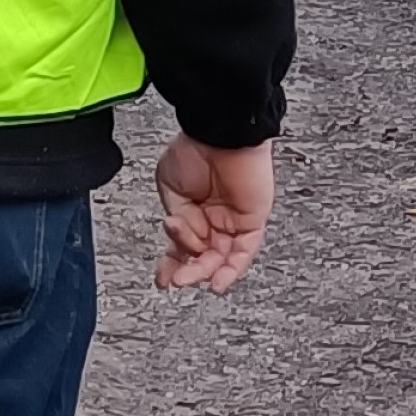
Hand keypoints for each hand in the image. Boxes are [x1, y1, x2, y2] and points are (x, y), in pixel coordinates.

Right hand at [154, 135, 272, 292]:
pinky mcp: (252, 219)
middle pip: (202, 256)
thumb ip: (177, 221)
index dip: (172, 264)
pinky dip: (232, 269)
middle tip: (175, 279)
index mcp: (191, 210)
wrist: (218, 133)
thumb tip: (184, 240)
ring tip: (186, 278)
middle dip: (186, 270)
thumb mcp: (169, 189)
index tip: (162, 279)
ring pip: (221, 258)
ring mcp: (233, 219)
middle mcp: (213, 217)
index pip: (183, 246)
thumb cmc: (193, 149)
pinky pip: (245, 251)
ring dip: (203, 272)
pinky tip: (217, 282)